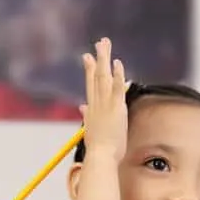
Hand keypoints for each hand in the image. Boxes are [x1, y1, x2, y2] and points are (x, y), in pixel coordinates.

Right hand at [80, 37, 127, 163]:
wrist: (100, 156)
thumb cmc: (98, 149)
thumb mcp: (91, 130)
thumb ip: (87, 116)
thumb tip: (81, 108)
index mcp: (91, 109)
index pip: (90, 84)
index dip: (89, 69)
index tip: (87, 57)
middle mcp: (96, 103)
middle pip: (96, 76)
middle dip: (98, 58)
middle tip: (100, 43)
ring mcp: (105, 104)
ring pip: (104, 77)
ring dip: (105, 59)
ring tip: (105, 44)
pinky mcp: (116, 108)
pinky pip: (117, 87)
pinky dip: (117, 75)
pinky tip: (118, 63)